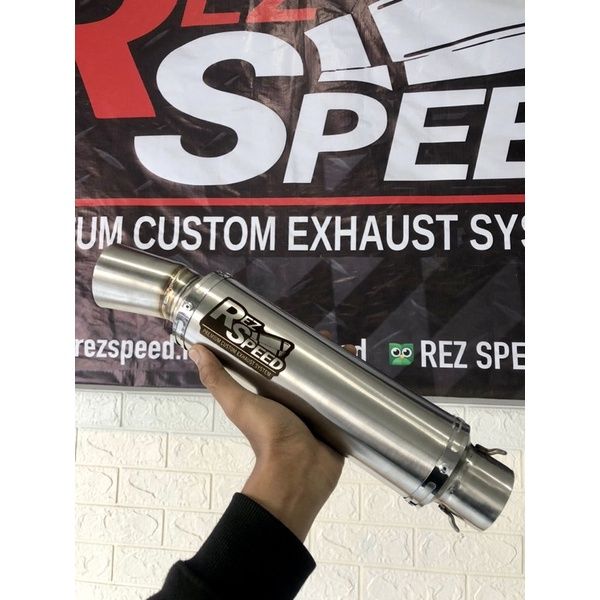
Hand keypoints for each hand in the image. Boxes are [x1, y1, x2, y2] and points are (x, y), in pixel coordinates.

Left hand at [188, 342, 349, 541]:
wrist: (298, 472)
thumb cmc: (267, 435)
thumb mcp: (239, 403)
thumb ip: (218, 379)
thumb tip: (195, 349)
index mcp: (272, 394)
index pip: (280, 361)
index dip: (287, 343)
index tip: (296, 327)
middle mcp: (295, 402)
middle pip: (308, 370)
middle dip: (318, 352)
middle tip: (329, 337)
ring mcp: (318, 412)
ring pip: (329, 381)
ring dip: (338, 365)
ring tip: (348, 349)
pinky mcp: (337, 423)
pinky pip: (347, 400)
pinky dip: (354, 386)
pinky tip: (363, 371)